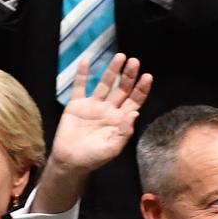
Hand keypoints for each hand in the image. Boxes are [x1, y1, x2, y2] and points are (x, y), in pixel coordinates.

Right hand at [51, 54, 152, 174]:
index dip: (141, 89)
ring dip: (112, 70)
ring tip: (120, 56)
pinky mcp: (76, 105)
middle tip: (134, 61)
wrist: (70, 162)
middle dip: (129, 75)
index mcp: (120, 119)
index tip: (147, 76)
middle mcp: (109, 109)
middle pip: (122, 89)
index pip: (134, 101)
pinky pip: (80, 86)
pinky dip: (82, 74)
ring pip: (105, 84)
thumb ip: (124, 131)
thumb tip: (135, 113)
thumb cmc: (94, 158)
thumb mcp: (113, 148)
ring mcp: (93, 105)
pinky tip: (86, 60)